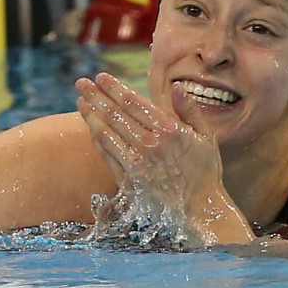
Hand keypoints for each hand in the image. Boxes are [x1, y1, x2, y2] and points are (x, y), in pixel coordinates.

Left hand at [74, 73, 253, 244]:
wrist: (200, 209)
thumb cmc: (206, 171)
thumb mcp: (206, 137)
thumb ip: (191, 110)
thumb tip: (176, 86)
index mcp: (169, 130)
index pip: (133, 102)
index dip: (113, 88)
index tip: (100, 77)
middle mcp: (150, 145)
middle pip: (114, 115)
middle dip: (95, 96)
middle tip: (80, 83)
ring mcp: (136, 164)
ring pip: (106, 134)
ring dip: (90, 116)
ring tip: (80, 102)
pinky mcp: (129, 181)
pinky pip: (107, 156)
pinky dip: (97, 140)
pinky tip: (91, 129)